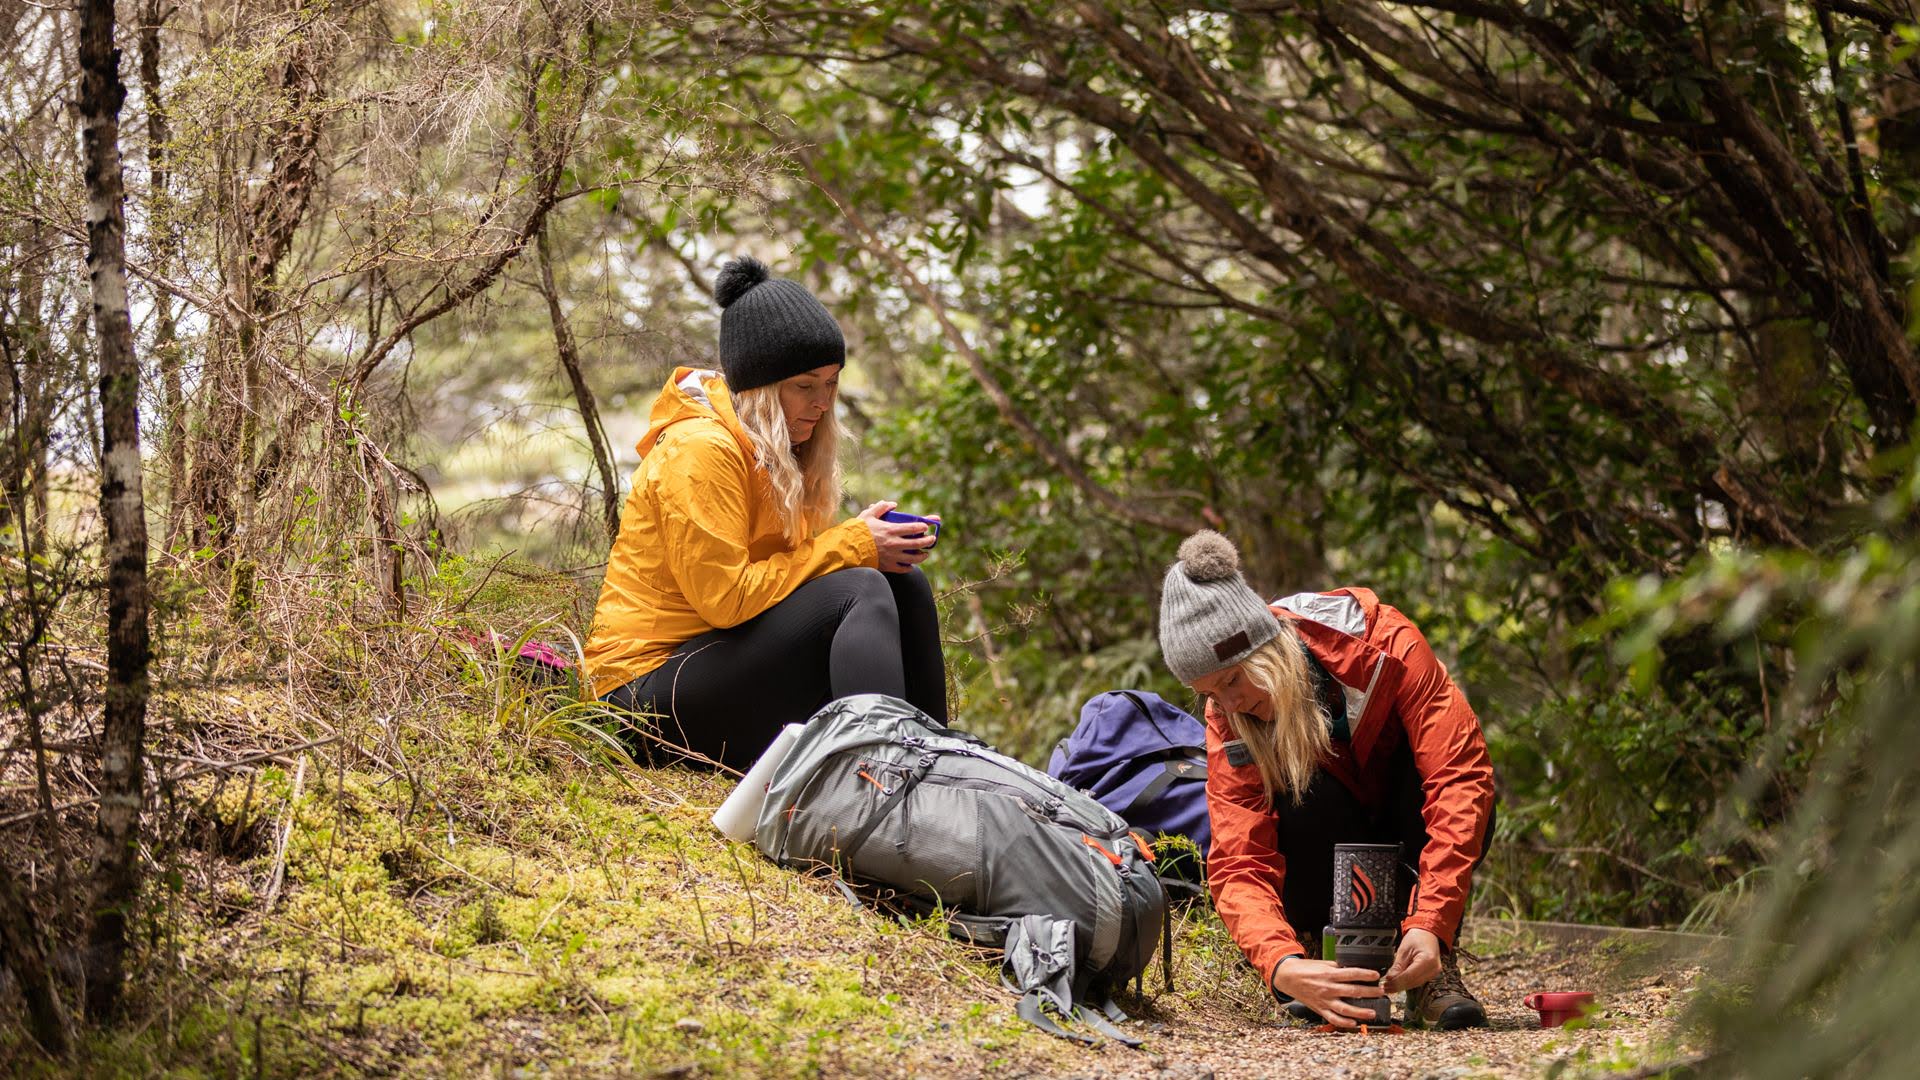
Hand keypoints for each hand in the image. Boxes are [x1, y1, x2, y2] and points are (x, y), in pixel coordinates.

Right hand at [857, 501, 937, 573]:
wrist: (848, 549)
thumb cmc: (858, 531)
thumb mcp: (868, 515)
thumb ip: (881, 507)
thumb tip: (893, 504)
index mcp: (891, 530)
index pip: (913, 528)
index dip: (923, 526)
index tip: (926, 526)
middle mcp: (894, 544)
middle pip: (917, 543)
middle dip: (928, 541)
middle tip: (932, 539)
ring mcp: (892, 556)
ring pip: (913, 558)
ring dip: (922, 556)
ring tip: (925, 554)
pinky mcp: (888, 566)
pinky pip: (903, 569)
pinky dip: (909, 567)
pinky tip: (911, 564)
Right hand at [1271, 958, 1387, 1029]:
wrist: (1287, 977)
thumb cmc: (1305, 969)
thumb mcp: (1322, 963)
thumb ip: (1337, 968)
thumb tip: (1353, 970)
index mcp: (1329, 974)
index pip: (1352, 974)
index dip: (1366, 975)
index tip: (1376, 975)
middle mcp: (1328, 988)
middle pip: (1353, 991)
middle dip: (1370, 992)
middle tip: (1381, 992)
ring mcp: (1324, 1000)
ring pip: (1345, 1009)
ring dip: (1360, 1012)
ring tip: (1372, 1013)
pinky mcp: (1320, 1009)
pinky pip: (1333, 1018)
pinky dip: (1344, 1022)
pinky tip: (1354, 1023)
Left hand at [1381, 928, 1441, 993]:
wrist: (1428, 934)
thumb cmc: (1417, 938)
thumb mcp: (1404, 949)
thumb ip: (1397, 966)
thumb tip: (1390, 979)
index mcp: (1427, 960)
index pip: (1409, 976)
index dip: (1396, 982)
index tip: (1385, 985)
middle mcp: (1433, 968)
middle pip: (1412, 982)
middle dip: (1397, 986)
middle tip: (1384, 988)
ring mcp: (1434, 972)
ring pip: (1414, 984)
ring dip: (1401, 986)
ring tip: (1389, 986)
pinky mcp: (1431, 974)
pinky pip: (1417, 981)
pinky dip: (1407, 983)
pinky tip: (1398, 983)